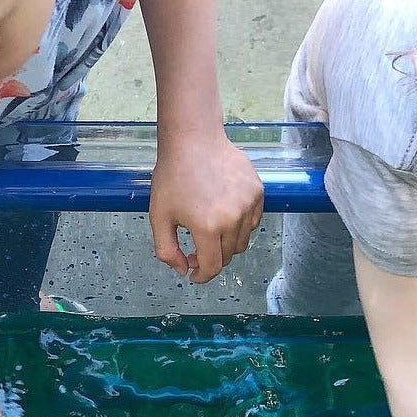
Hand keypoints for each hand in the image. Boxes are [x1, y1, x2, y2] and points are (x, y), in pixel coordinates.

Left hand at [149, 130, 263, 283]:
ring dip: (226, 243)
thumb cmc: (172, 176)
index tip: (194, 274)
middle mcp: (232, 219)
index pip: (212, 267)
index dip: (202, 276)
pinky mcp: (257, 193)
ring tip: (210, 228)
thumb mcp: (159, 217)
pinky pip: (252, 222)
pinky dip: (239, 226)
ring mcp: (248, 205)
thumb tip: (183, 270)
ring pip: (242, 241)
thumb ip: (167, 251)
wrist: (194, 140)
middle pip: (228, 256)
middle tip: (196, 249)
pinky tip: (223, 212)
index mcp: (207, 227)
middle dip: (211, 258)